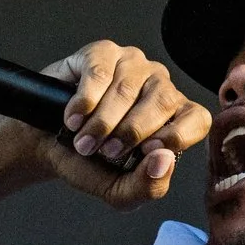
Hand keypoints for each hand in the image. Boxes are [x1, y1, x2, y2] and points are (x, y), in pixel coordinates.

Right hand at [31, 40, 212, 208]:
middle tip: (105, 152)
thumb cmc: (89, 164)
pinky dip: (85, 100)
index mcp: (174, 119)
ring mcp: (132, 65)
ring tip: (84, 141)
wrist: (46, 145)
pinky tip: (74, 118)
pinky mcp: (102, 53)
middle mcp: (159, 87)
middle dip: (130, 132)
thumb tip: (165, 160)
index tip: (146, 151)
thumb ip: (149, 186)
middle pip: (163, 102)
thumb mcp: (120, 191)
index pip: (197, 118)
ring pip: (128, 89)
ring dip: (103, 122)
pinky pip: (100, 72)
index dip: (177, 134)